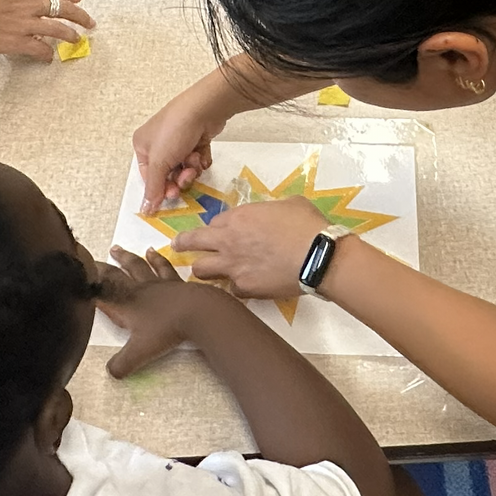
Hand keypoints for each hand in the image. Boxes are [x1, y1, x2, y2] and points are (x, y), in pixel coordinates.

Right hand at [0, 0, 91, 60]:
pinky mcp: (18, 42)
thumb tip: (30, 2)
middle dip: (79, 16)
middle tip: (88, 22)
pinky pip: (40, 49)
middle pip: (63, 9)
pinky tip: (49, 57)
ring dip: (70, 35)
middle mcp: (29, 4)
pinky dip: (47, 54)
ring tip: (77, 39)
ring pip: (58, 30)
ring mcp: (25, 24)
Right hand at [97, 246, 227, 376]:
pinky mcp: (177, 282)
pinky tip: (157, 253)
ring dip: (128, 258)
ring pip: (139, 266)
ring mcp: (159, 283)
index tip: (78, 274)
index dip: (90, 283)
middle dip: (105, 267)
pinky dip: (158, 259)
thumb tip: (110, 373)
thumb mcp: (140, 352)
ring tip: (120, 249)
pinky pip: (164, 267)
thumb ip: (122, 363)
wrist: (198, 311)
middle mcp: (140, 289)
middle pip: (119, 274)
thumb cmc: (166, 330)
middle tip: (92, 258)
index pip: (103, 290)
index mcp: (127, 303)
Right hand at [133, 90, 228, 208]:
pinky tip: (202, 153)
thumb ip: (154, 188)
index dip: (160, 187)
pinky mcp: (196, 140)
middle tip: (186, 178)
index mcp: (143, 145)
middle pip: (168, 174)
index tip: (172, 195)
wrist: (204, 109)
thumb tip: (146, 210)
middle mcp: (158, 143)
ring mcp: (178, 141)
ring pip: (184, 168)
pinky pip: (197, 159)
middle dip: (179, 178)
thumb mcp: (159, 162)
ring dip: (190, 168)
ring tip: (194, 160)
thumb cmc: (174, 133)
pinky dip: (200, 159)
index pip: (148, 176)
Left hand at [167, 197, 326, 301]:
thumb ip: (270, 210)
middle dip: (182, 244)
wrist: (317, 256)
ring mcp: (233, 267)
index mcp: (238, 218)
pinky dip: (236, 288)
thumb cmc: (307, 225)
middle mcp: (228, 242)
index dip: (216, 227)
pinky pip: (231, 290)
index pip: (213, 222)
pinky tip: (246, 287)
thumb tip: (273, 215)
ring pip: (200, 270)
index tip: (219, 231)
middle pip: (191, 243)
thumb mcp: (288, 204)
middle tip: (177, 246)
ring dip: (203, 270)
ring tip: (208, 272)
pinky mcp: (244, 289)